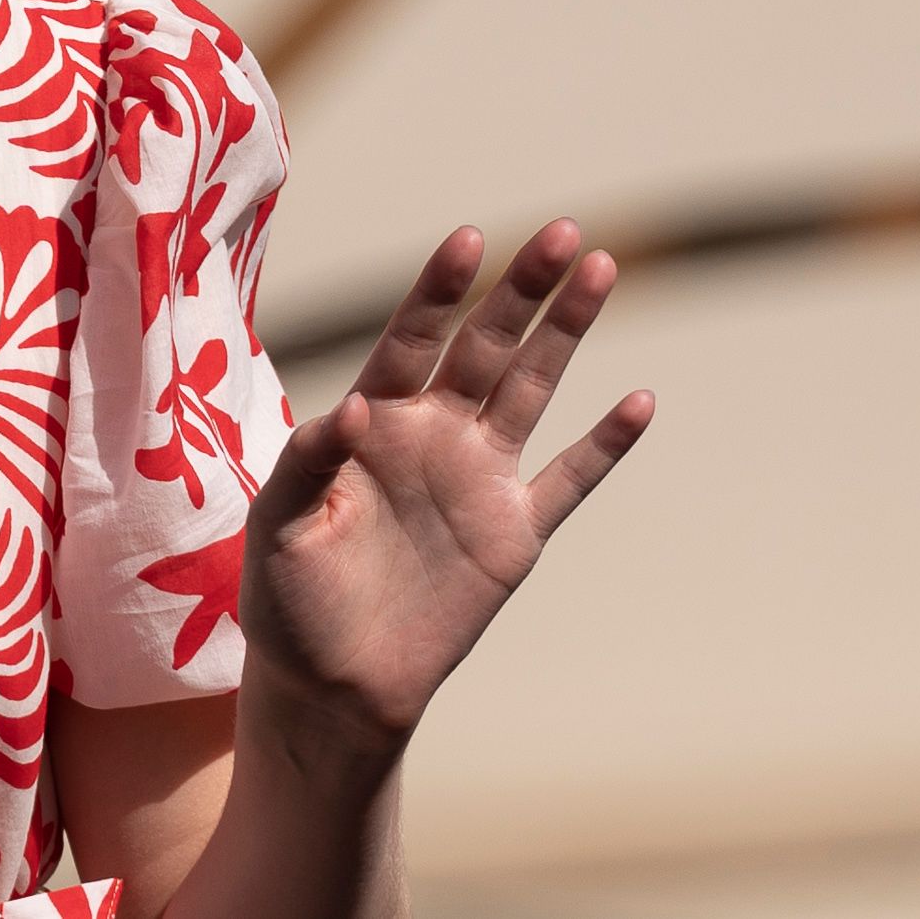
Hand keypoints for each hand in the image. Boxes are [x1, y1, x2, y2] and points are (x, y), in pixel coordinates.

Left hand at [238, 220, 652, 749]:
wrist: (330, 688)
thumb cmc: (288, 600)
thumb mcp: (279, 526)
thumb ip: (310, 462)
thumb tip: (355, 411)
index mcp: (374, 419)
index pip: (411, 338)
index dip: (440, 291)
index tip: (469, 240)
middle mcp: (434, 432)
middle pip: (487, 345)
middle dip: (524, 288)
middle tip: (564, 231)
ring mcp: (480, 478)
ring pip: (532, 387)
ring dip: (567, 332)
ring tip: (601, 269)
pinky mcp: (514, 534)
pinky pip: (570, 480)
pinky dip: (604, 444)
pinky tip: (640, 401)